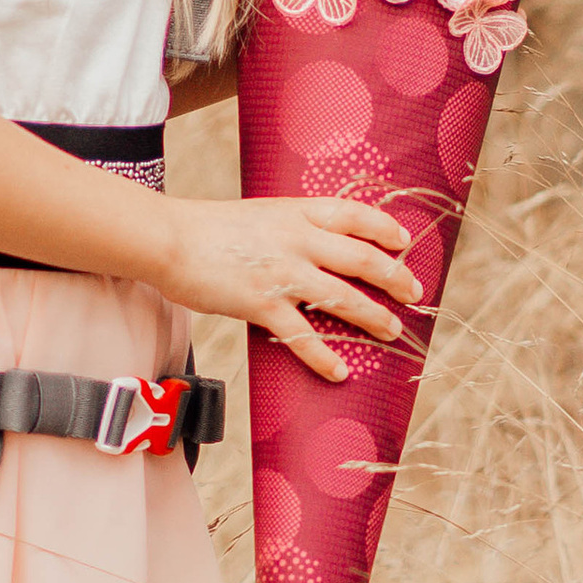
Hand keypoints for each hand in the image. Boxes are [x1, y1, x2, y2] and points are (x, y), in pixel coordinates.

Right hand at [152, 195, 420, 381]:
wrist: (169, 239)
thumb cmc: (209, 228)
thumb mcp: (260, 214)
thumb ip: (290, 226)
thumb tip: (317, 243)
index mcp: (296, 211)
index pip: (354, 214)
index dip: (384, 227)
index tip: (404, 241)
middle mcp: (297, 239)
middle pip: (361, 257)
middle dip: (394, 277)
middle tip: (414, 293)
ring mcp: (282, 272)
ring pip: (342, 297)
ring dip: (373, 316)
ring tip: (392, 331)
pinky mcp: (261, 303)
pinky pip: (302, 335)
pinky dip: (324, 356)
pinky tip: (339, 371)